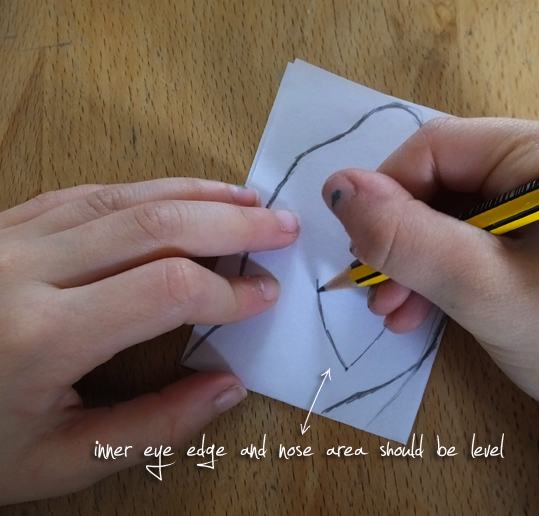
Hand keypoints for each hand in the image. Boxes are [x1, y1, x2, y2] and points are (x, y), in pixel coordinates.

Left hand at [0, 178, 298, 503]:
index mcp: (40, 338)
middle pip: (155, 225)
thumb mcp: (59, 460)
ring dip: (195, 195)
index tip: (265, 296)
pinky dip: (144, 190)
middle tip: (282, 226)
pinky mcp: (1, 226)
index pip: (166, 290)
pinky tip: (179, 194)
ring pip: (123, 197)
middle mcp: (24, 272)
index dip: (229, 291)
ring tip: (246, 200)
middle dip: (232, 224)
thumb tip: (228, 387)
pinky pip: (85, 194)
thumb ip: (152, 427)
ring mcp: (8, 239)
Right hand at [322, 118, 538, 514]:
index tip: (357, 249)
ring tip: (394, 312)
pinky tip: (420, 308)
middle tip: (375, 293)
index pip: (440, 146)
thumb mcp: (483, 292)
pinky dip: (443, 268)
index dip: (386, 193)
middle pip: (445, 179)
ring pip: (453, 210)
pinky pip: (475, 233)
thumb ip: (406, 239)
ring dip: (416, 259)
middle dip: (402, 238)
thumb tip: (337, 189)